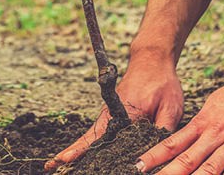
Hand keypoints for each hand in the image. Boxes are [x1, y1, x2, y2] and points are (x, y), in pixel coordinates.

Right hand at [46, 50, 182, 168]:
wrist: (152, 60)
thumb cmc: (162, 82)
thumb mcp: (171, 107)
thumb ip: (163, 132)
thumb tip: (157, 156)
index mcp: (124, 113)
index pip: (100, 136)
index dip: (82, 149)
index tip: (65, 158)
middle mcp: (112, 114)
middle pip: (89, 138)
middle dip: (72, 153)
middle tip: (52, 166)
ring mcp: (110, 114)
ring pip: (92, 136)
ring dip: (78, 150)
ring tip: (58, 164)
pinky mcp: (113, 115)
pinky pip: (99, 133)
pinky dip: (88, 144)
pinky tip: (82, 156)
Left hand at [136, 64, 223, 173]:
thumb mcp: (216, 103)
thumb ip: (203, 123)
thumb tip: (190, 136)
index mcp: (203, 121)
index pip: (174, 142)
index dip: (155, 156)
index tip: (139, 165)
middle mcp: (215, 132)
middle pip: (186, 159)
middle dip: (167, 174)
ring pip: (209, 168)